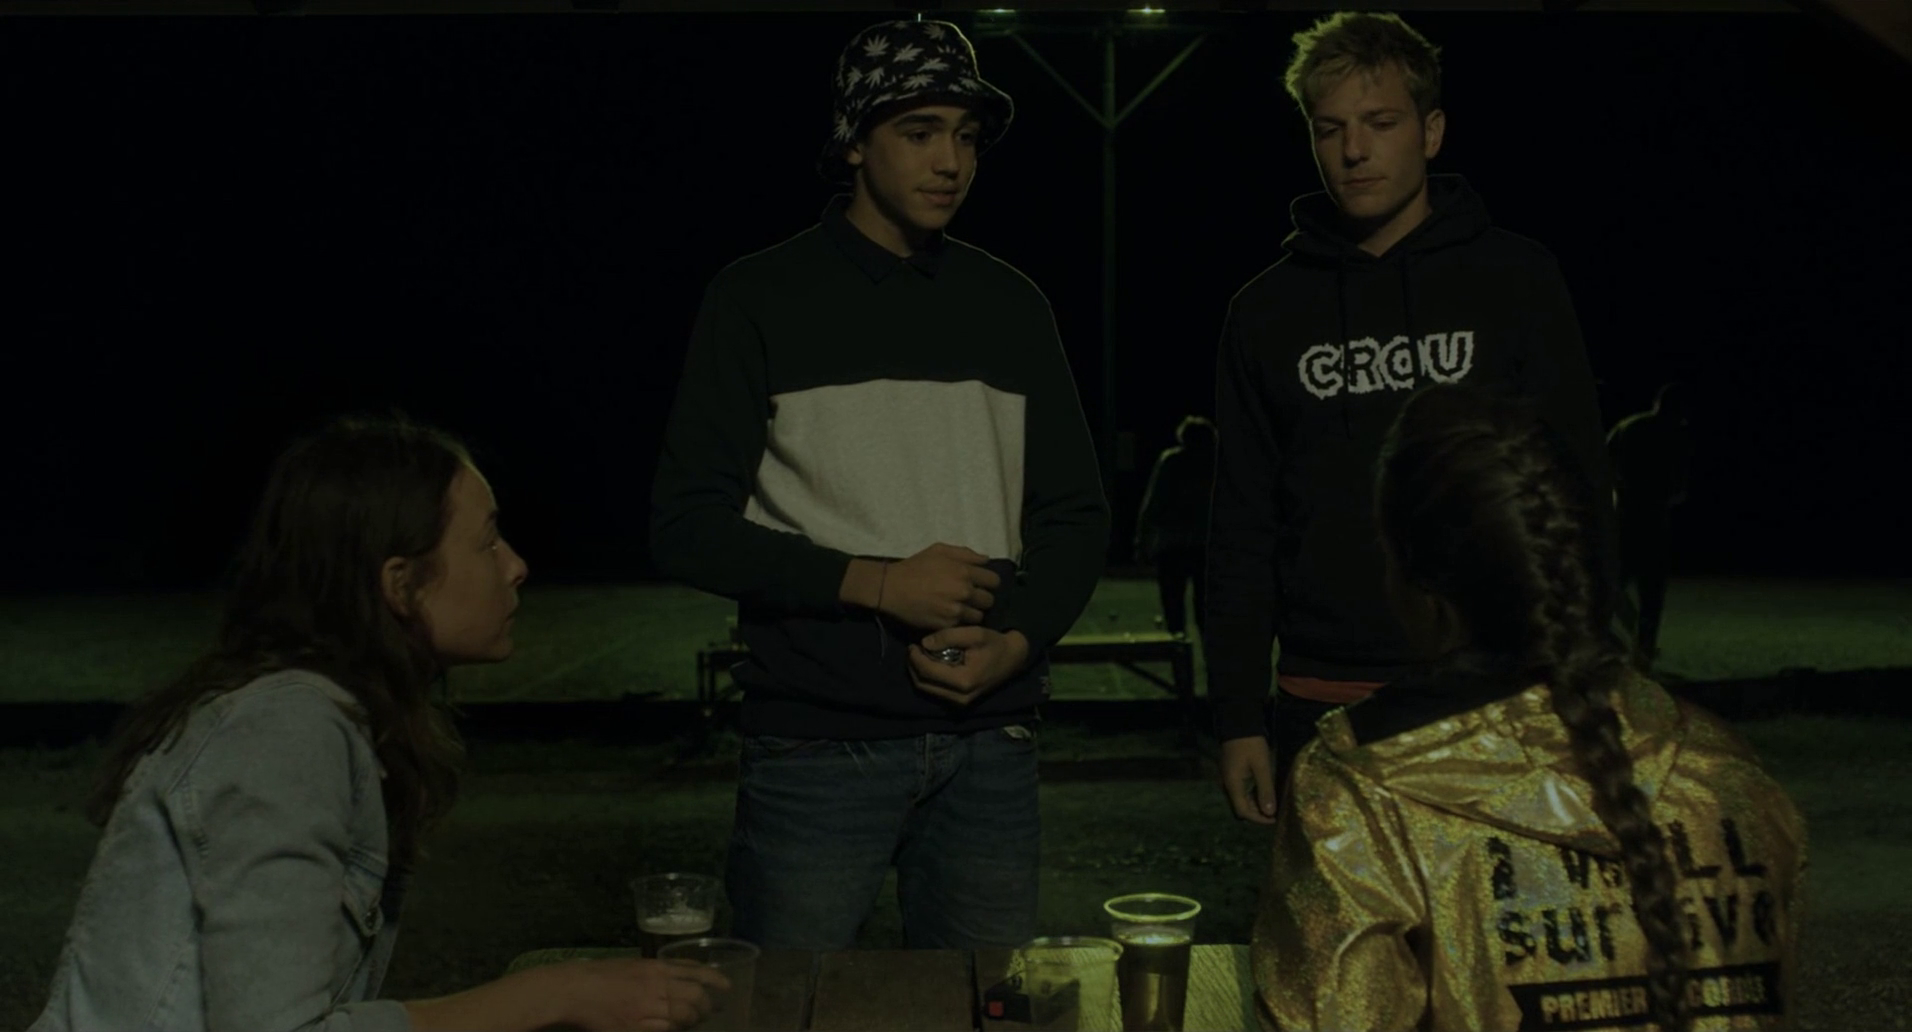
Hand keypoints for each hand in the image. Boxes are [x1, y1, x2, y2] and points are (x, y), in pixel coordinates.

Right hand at [543, 956, 731, 1031]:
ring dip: (693, 1021)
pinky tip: (676, 1029)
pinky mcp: (636, 1028)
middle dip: (706, 1007)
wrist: (576, 990)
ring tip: (694, 1022)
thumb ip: (663, 968)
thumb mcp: (637, 963)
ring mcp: (647, 1008)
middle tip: (709, 1011)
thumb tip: (689, 972)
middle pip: (695, 997)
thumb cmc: (604, 974)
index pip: (696, 971)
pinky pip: (665, 1030)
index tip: (727, 987)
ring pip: (683, 1017)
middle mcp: (656, 986)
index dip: (716, 979)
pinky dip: (675, 1030)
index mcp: (656, 967)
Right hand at [881, 543, 1000, 630]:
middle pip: (989, 600)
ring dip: (972, 613)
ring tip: (960, 609)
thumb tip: (986, 560)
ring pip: (979, 616)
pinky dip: (959, 622)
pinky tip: (950, 616)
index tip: (980, 584)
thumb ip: (966, 554)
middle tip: (969, 598)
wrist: (892, 588)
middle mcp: (964, 591)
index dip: (988, 582)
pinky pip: (963, 626)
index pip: (994, 581)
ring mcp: (956, 610)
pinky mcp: (947, 625)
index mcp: (965, 571)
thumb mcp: (939, 550)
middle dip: (981, 599)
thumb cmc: (916, 566)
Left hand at [908, 625, 1030, 707]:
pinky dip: (928, 678)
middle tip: (913, 649)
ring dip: (919, 673)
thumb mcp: (975, 633)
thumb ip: (949, 636)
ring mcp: (959, 702)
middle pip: (923, 684)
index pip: (928, 672)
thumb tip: (924, 643)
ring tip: (920, 655)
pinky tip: (930, 664)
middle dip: (914, 666)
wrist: (1013, 659)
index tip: (913, 644)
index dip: (916, 658)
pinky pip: (935, 691)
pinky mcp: (959, 702)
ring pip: (927, 690)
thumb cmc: (995, 644)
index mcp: (963, 681)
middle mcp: (959, 697)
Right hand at [1219, 735, 1276, 823]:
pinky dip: (1252, 795)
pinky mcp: (1231, 774)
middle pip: (1240, 807)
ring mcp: (1227, 779)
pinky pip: (1240, 791)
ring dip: (1255, 804)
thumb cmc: (1251, 745)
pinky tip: (1263, 792)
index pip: (1243, 811)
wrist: (1238, 724)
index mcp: (1232, 784)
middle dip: (1258, 813)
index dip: (1258, 818)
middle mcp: (1227, 785)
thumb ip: (1265, 790)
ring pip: (1241, 799)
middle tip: (1275, 811)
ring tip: (1272, 802)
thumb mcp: (1262, 766)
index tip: (1274, 818)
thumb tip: (1269, 813)